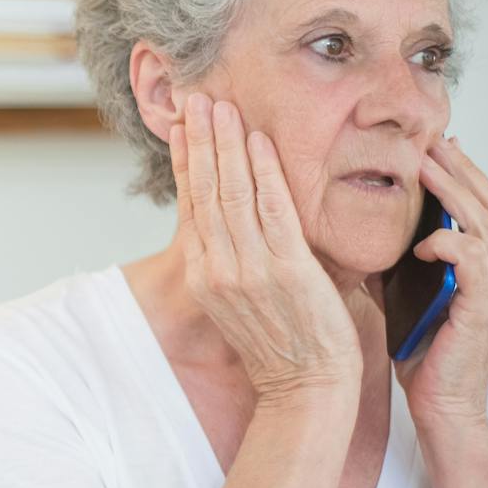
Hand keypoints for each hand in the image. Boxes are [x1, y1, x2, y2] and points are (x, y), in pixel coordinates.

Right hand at [169, 92, 362, 402]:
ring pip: (231, 193)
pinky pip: (272, 211)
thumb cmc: (283, 347)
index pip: (190, 205)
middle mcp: (220, 270)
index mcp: (206, 276)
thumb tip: (237, 221)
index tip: (181, 125)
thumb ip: (235, 260)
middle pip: (204, 191)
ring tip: (221, 106)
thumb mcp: (241, 302)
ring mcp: (251, 270)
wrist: (306, 389)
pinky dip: (264, 173)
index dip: (185, 161)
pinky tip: (258, 142)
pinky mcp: (287, 271)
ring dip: (226, 144)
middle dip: (199, 140)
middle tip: (195, 98)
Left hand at [393, 135, 487, 426]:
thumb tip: (361, 236)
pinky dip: (448, 244)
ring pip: (487, 224)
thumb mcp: (408, 301)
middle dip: (462, 170)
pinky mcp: (487, 309)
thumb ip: (396, 267)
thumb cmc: (425, 360)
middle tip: (432, 142)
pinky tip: (422, 241)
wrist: (443, 409)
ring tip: (425, 167)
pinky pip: (473, 260)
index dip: (468, 176)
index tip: (439, 148)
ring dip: (454, 192)